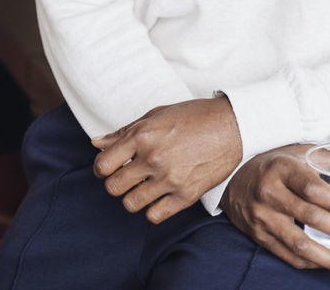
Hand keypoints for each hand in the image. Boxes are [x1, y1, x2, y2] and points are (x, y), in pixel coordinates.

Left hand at [92, 96, 241, 223]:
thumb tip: (97, 143)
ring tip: (144, 185)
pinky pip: (154, 216)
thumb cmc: (193, 116)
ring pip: (131, 204)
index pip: (103, 164)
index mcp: (143, 135)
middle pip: (114, 187)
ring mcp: (169, 179)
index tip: (109, 167)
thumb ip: (124, 131)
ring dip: (133, 196)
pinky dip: (152, 209)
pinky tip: (159, 195)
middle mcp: (153, 158)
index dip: (102, 167)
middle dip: (116, 182)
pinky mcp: (185, 196)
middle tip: (127, 175)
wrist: (232, 126)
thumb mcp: (156, 115)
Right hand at [220, 145, 329, 278]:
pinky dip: (312, 263)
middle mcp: (270, 193)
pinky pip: (288, 255)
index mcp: (283, 168)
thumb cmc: (276, 163)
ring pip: (299, 244)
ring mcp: (263, 217)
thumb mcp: (301, 153)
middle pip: (309, 216)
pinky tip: (329, 264)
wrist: (233, 177)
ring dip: (329, 258)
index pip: (311, 187)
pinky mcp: (259, 236)